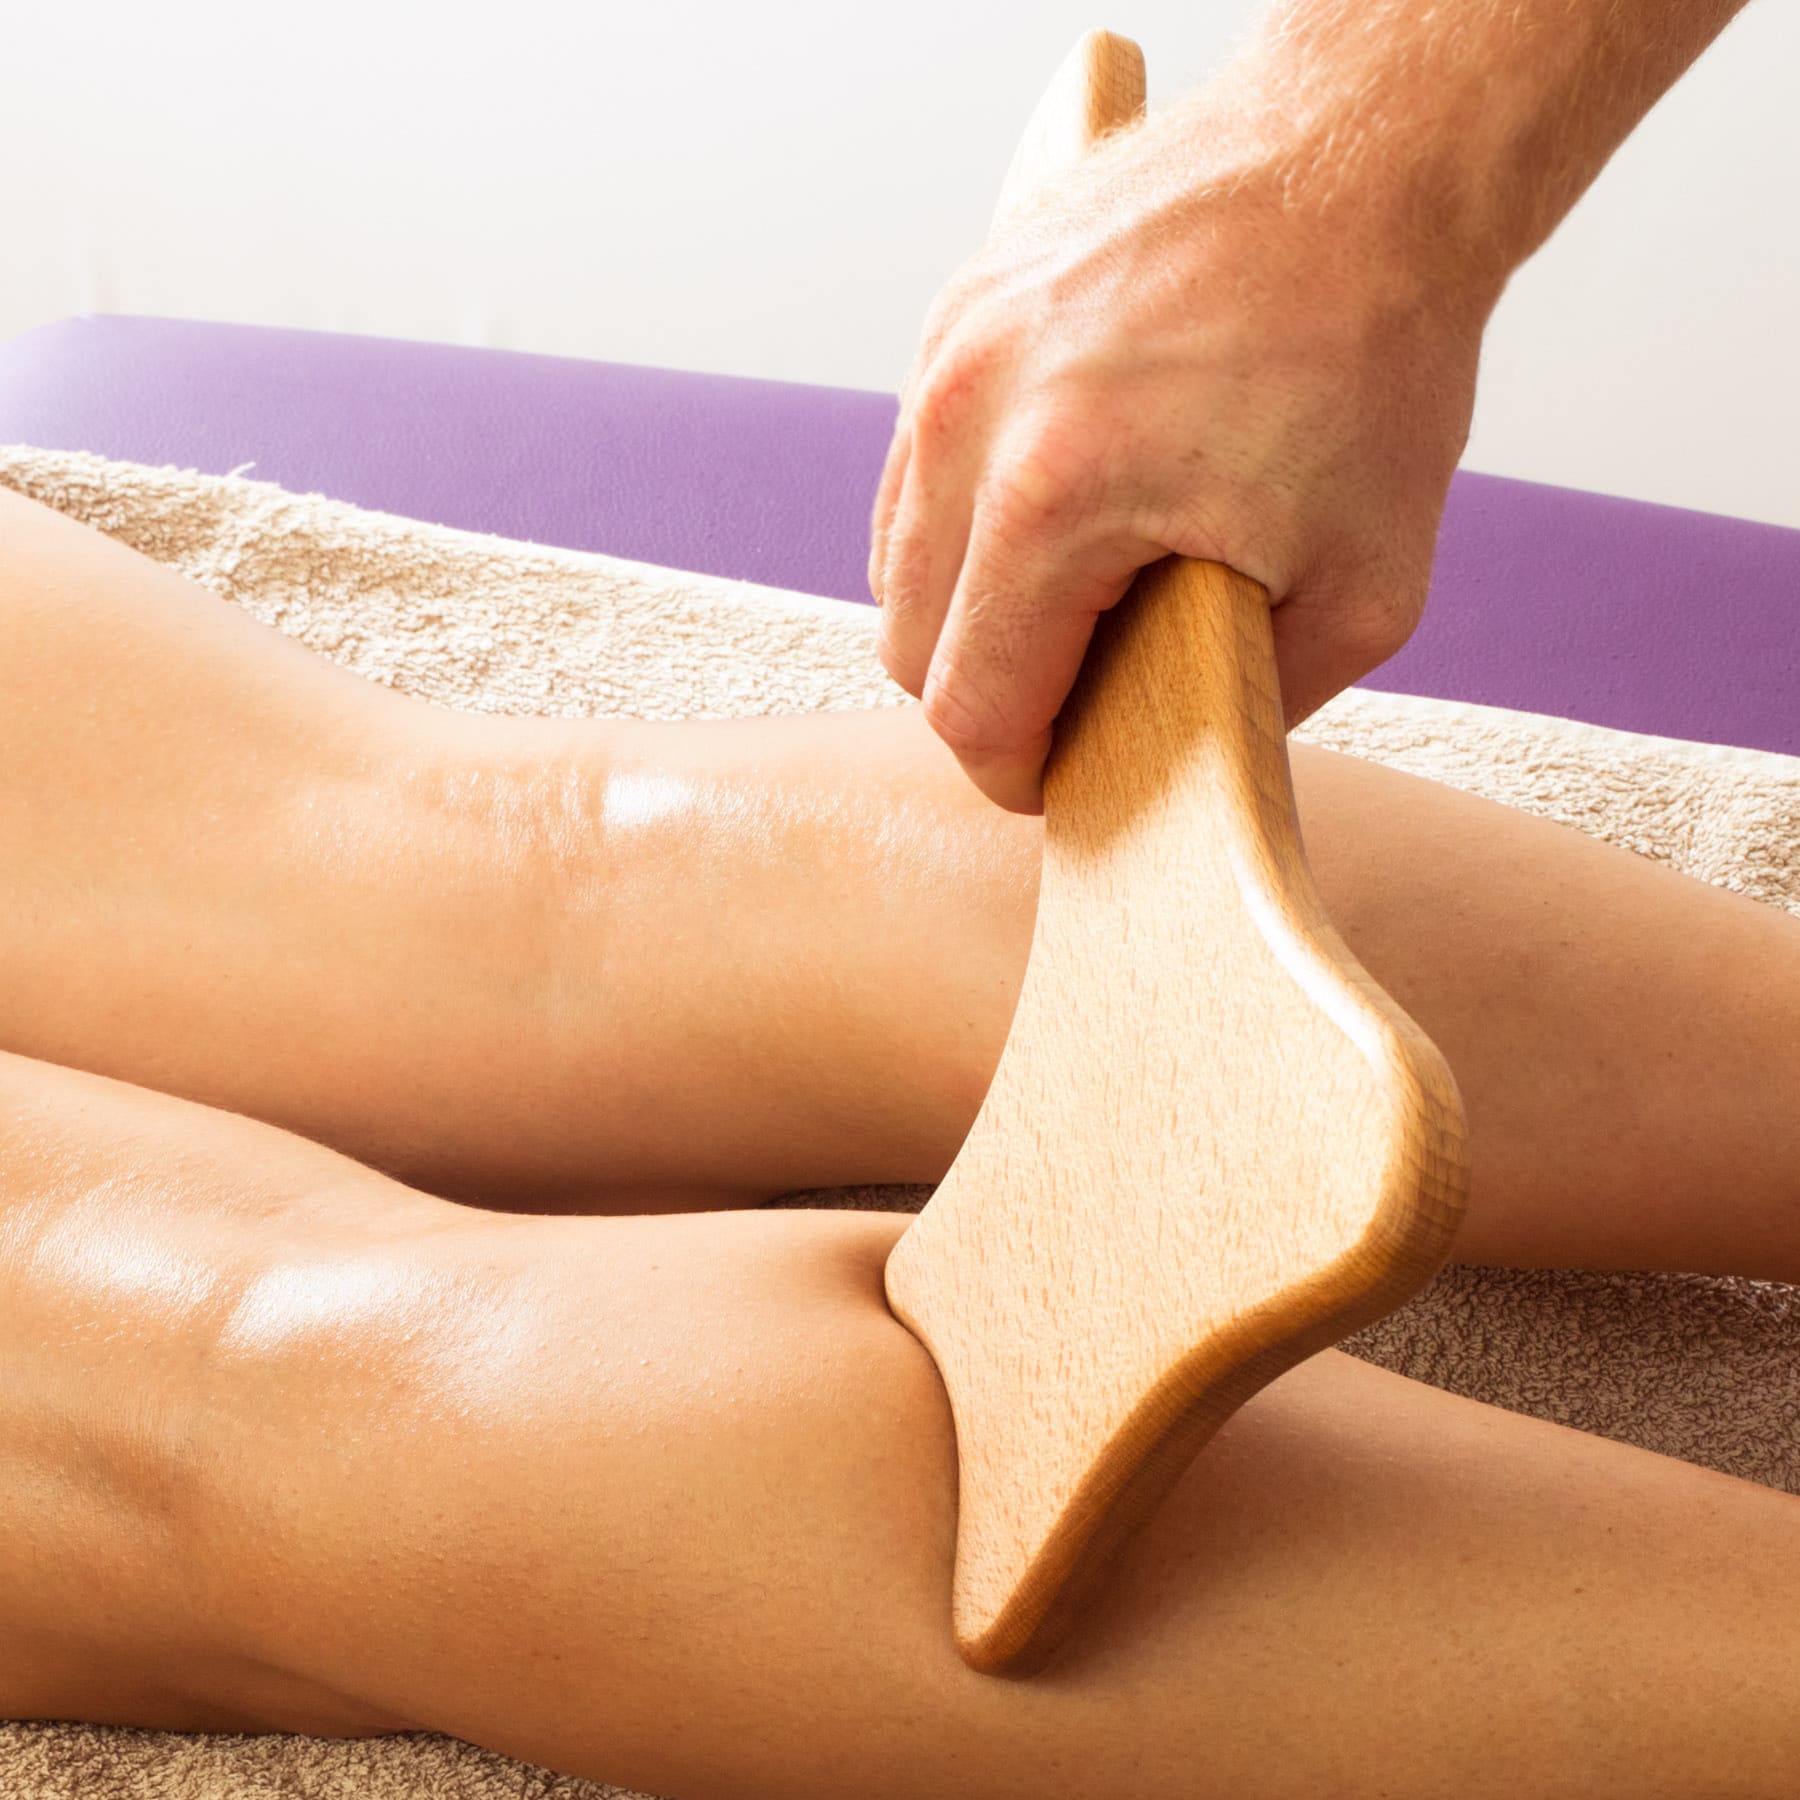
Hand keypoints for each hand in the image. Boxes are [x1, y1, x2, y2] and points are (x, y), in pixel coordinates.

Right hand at [869, 80, 1499, 812]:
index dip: (1016, 772)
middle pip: (907, 643)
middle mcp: (970, 417)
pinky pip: (914, 468)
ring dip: (963, 611)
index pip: (969, 704)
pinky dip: (964, 520)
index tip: (1058, 779)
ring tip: (1064, 611)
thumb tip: (1177, 755)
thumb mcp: (1366, 588)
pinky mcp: (956, 313)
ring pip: (896, 557)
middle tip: (1070, 702)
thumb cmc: (1374, 352)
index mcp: (1054, 497)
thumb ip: (1250, 707)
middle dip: (985, 695)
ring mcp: (949, 354)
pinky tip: (1047, 517)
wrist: (1364, 158)